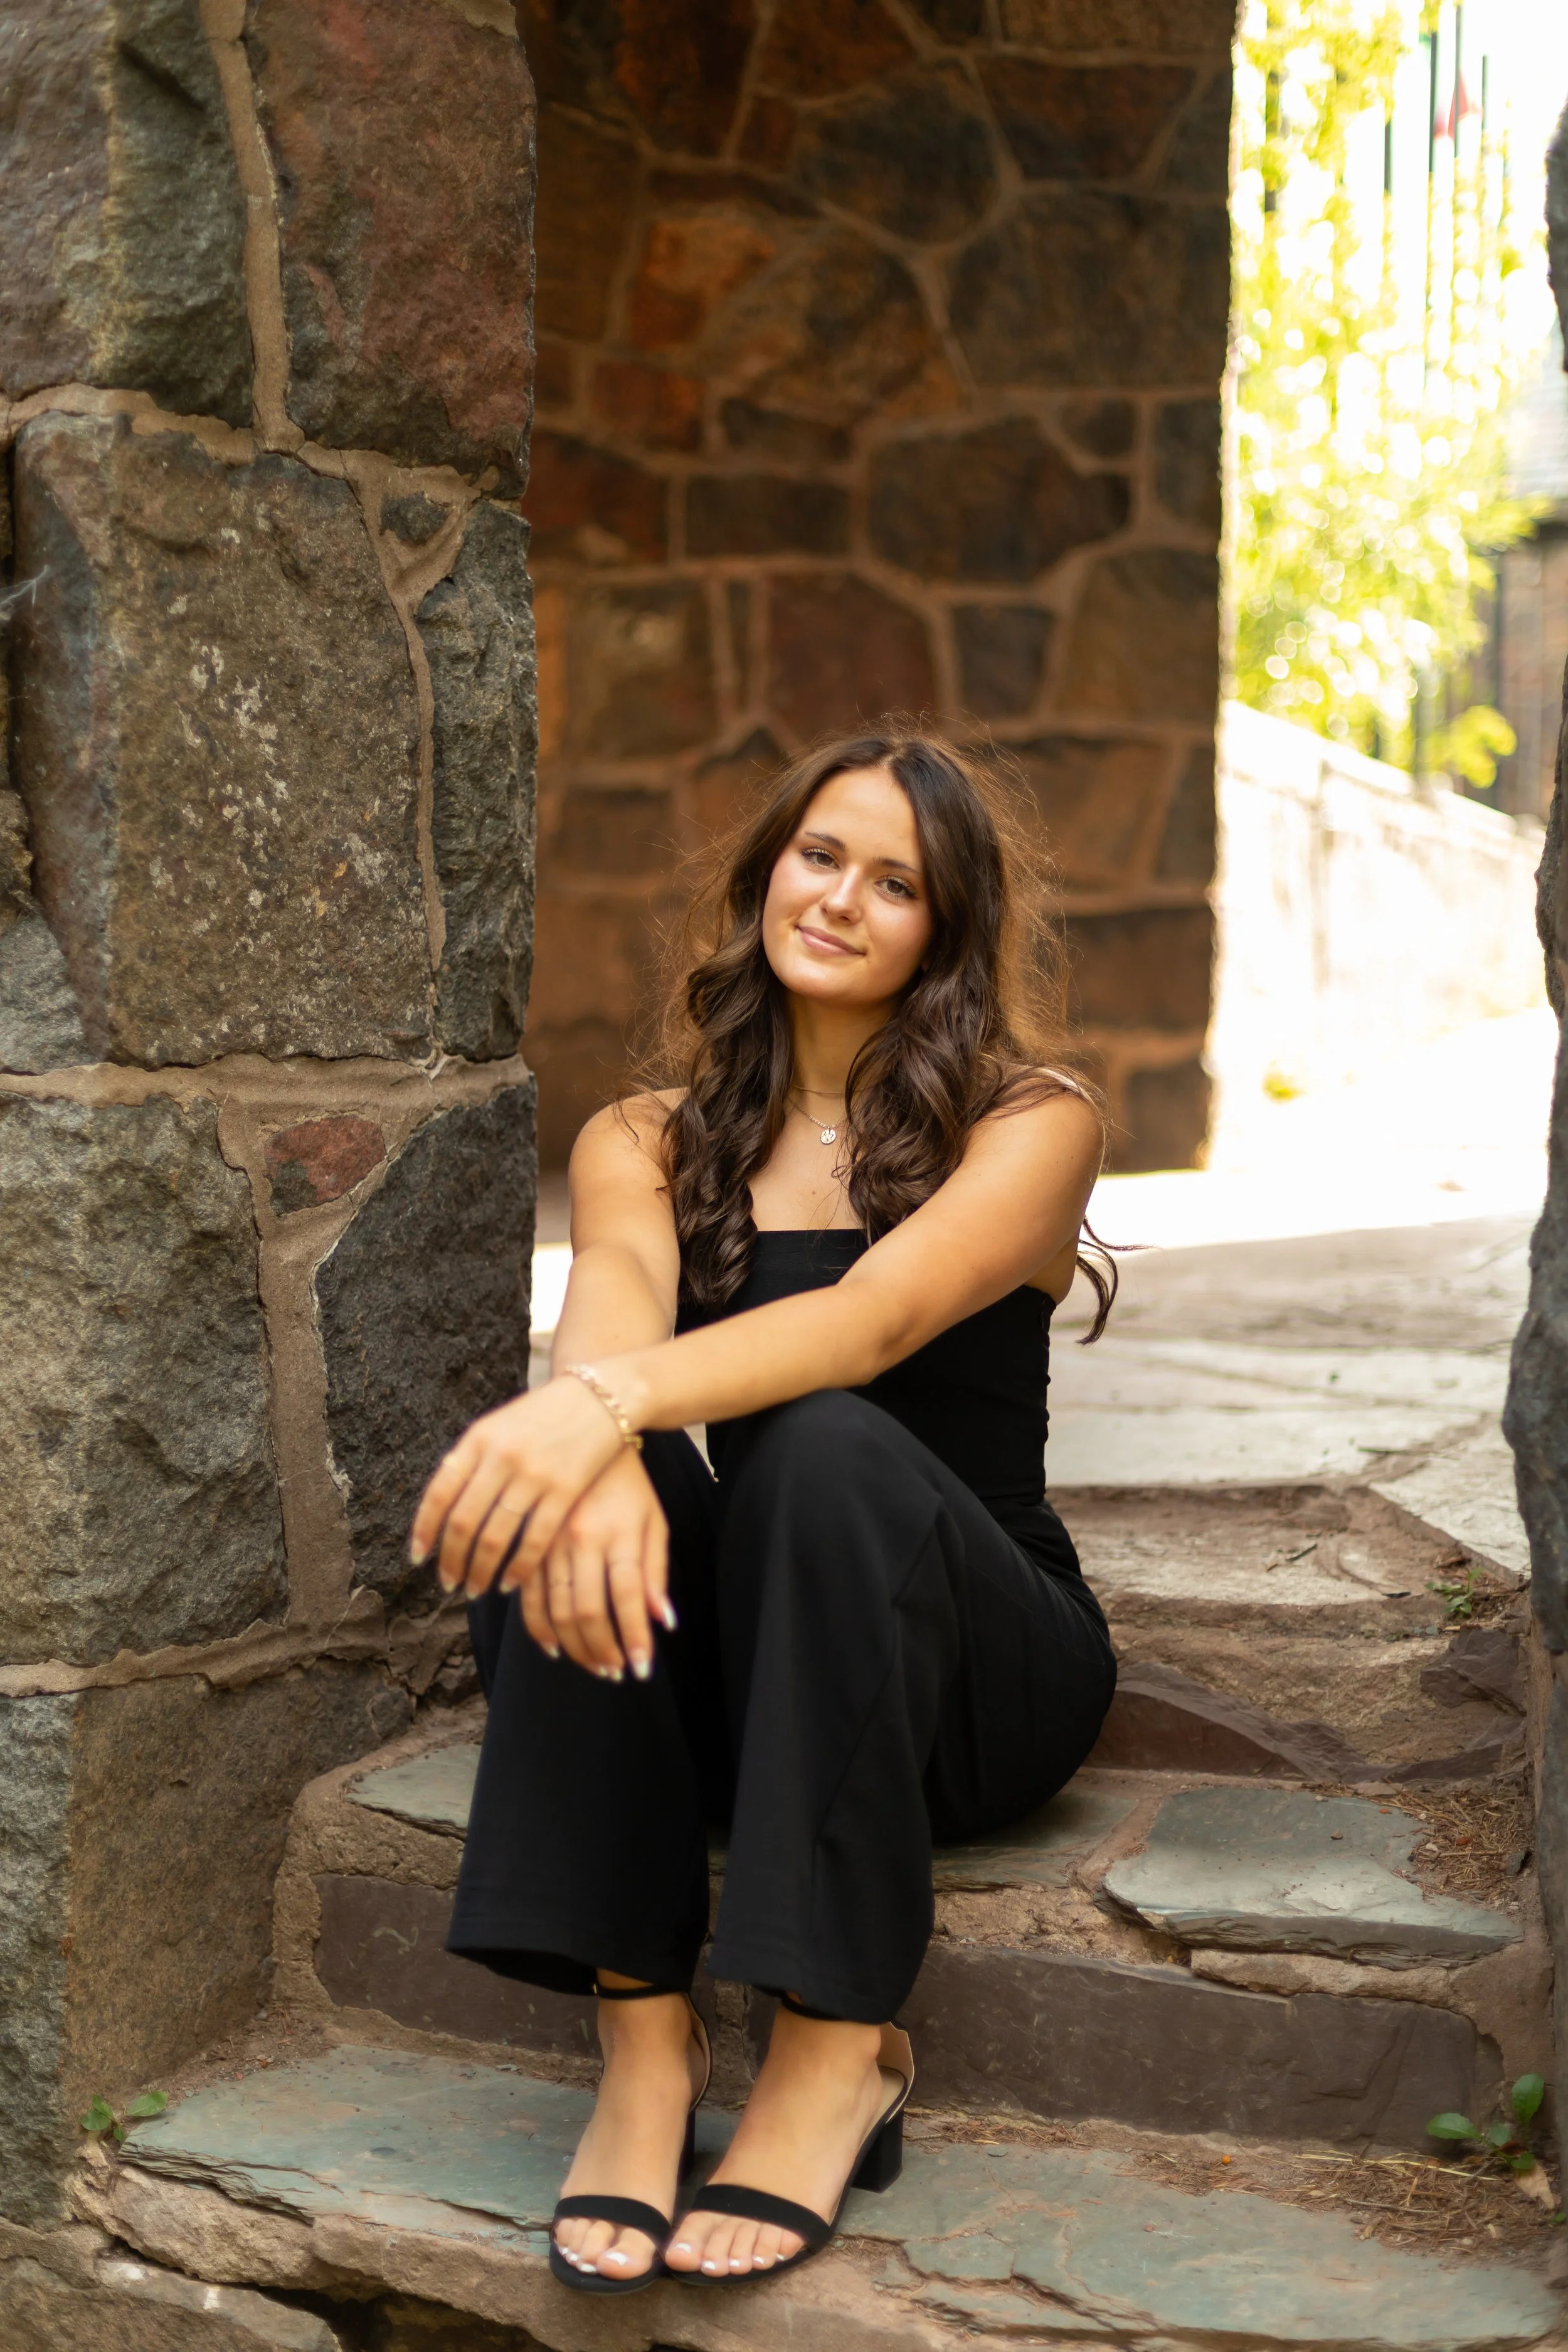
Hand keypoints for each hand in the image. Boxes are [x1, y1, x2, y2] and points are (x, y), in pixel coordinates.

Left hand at [410, 1376, 627, 1603]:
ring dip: (481, 1570)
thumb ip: (471, 1459)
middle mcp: (501, 1456)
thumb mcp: (498, 1425)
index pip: (439, 1492)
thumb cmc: (544, 1415)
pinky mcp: (565, 1490)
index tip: (418, 1557)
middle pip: (464, 1522)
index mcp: (478, 1439)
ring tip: (475, 1589)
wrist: (600, 1397)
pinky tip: (510, 1584)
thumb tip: (441, 1508)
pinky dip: (518, 1568)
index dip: (424, 1530)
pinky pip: (534, 1540)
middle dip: (452, 1560)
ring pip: (495, 1537)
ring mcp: (534, 1474)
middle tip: (448, 1583)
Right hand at [516, 1448, 672, 1679]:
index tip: (642, 1669)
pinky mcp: (528, 1541)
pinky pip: (527, 1596)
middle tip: (615, 1673)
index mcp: (619, 1533)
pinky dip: (538, 1627)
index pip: (627, 1600)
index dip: (633, 1639)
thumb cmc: (630, 1484)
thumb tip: (662, 1622)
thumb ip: (655, 1571)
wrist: (587, 1433)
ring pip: (555, 1609)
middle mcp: (582, 1539)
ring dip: (574, 1646)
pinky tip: (553, 1646)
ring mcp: (550, 1540)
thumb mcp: (653, 1520)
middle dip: (601, 1651)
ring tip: (594, 1666)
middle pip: (587, 1611)